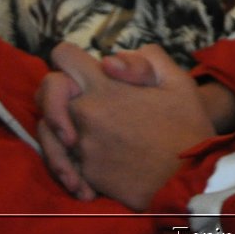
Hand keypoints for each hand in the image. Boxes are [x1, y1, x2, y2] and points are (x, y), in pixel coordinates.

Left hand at [36, 47, 172, 199]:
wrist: (188, 177)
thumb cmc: (186, 126)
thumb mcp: (178, 81)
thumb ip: (146, 59)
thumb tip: (109, 60)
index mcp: (106, 85)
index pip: (63, 56)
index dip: (69, 58)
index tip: (81, 71)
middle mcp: (85, 113)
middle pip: (46, 91)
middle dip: (56, 93)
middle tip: (77, 102)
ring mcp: (81, 145)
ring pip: (46, 131)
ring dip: (58, 131)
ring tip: (79, 139)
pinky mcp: (83, 173)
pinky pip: (59, 163)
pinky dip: (67, 165)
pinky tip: (86, 169)